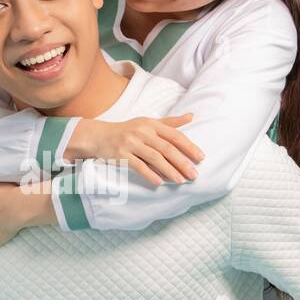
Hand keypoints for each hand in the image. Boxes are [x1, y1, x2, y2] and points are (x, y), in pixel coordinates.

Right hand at [65, 114, 203, 185]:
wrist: (99, 136)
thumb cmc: (127, 130)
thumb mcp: (148, 122)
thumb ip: (170, 122)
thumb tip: (192, 116)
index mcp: (151, 124)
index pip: (174, 135)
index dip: (189, 146)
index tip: (200, 157)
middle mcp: (142, 131)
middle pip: (167, 148)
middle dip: (182, 162)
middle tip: (194, 175)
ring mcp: (131, 143)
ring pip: (154, 158)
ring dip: (169, 170)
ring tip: (181, 181)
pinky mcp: (121, 154)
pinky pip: (138, 166)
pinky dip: (149, 174)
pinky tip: (159, 182)